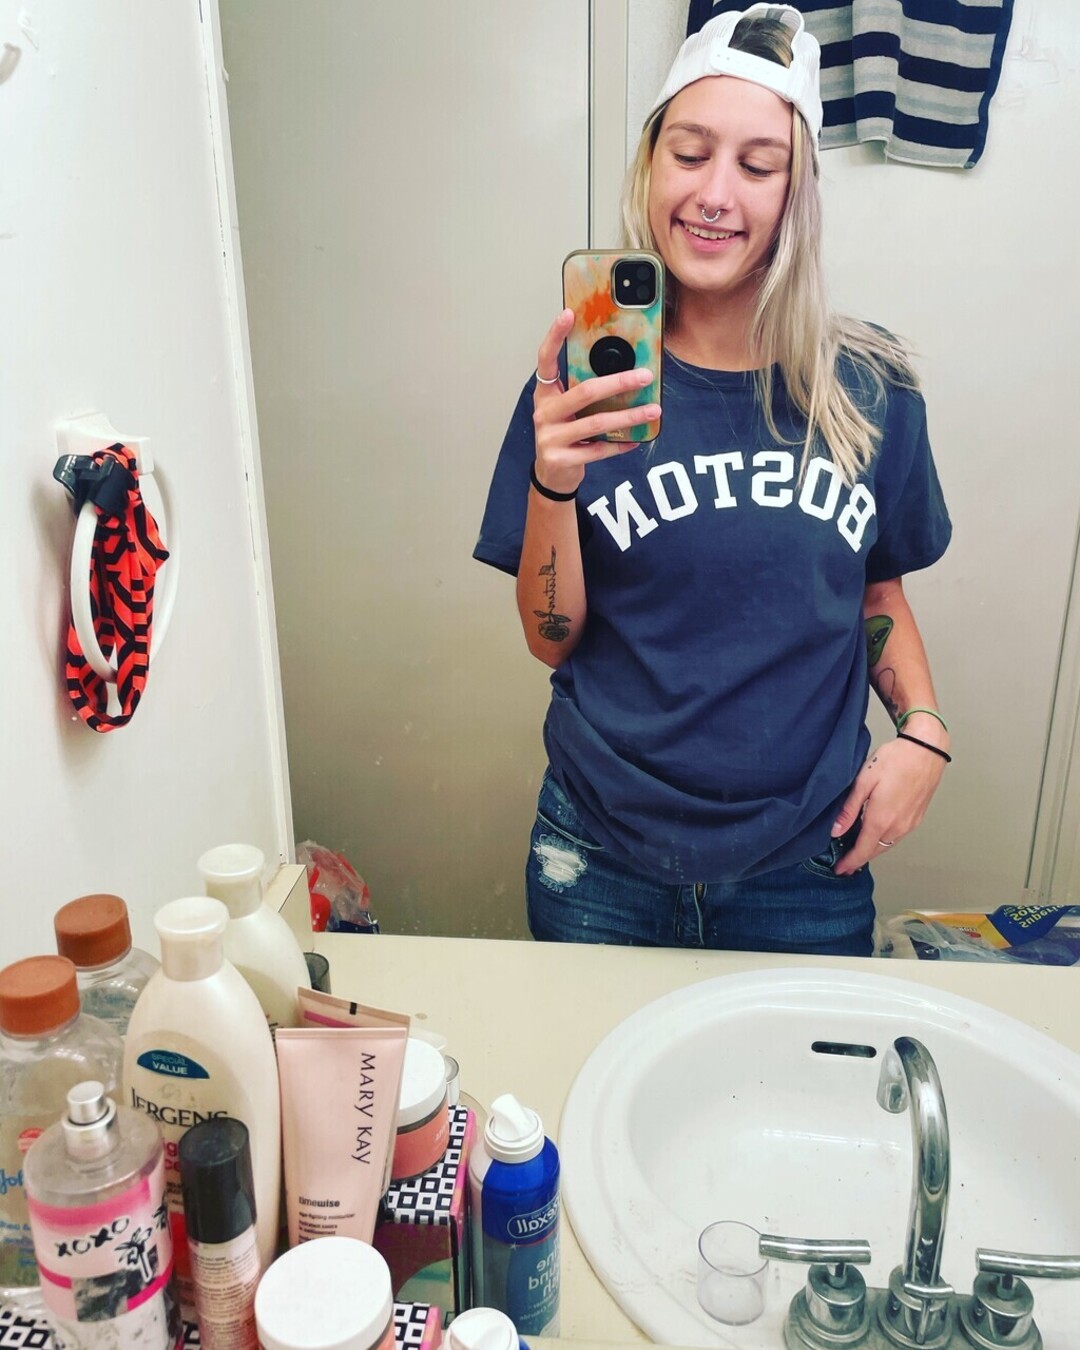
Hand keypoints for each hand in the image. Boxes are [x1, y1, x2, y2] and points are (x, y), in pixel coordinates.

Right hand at [532, 309, 660, 494]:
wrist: (551, 475)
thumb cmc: (564, 434)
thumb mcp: (568, 410)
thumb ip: (584, 391)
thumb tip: (624, 371)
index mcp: (545, 394)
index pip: (546, 359)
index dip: (554, 336)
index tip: (568, 314)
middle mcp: (544, 412)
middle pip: (584, 392)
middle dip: (618, 383)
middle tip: (645, 376)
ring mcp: (550, 437)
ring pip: (596, 423)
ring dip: (628, 416)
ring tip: (652, 410)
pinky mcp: (560, 459)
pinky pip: (598, 450)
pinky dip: (620, 444)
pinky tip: (637, 439)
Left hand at [830, 736, 947, 874]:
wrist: (927, 750)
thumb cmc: (895, 760)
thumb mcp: (864, 781)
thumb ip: (849, 809)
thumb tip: (836, 832)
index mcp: (881, 820)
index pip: (862, 851)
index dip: (849, 863)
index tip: (839, 870)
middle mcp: (898, 827)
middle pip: (875, 851)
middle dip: (859, 859)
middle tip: (845, 864)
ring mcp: (910, 824)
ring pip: (887, 845)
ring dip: (871, 850)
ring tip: (857, 852)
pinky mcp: (917, 818)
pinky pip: (897, 836)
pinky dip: (883, 841)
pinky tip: (875, 835)